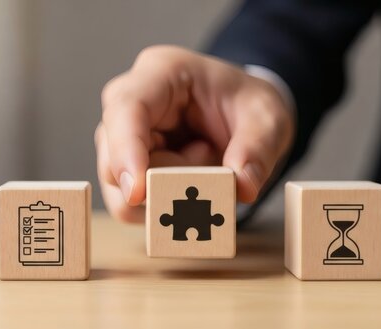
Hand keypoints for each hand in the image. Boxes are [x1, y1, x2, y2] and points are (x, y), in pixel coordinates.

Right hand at [95, 45, 294, 222]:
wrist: (242, 114)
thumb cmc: (246, 104)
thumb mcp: (267, 118)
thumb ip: (257, 149)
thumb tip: (243, 187)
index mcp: (160, 73)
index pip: (126, 109)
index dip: (125, 150)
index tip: (137, 192)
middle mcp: (129, 102)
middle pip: (113, 156)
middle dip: (162, 179)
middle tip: (208, 154)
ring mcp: (121, 136)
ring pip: (119, 187)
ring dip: (166, 193)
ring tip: (202, 160)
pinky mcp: (124, 166)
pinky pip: (131, 204)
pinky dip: (165, 205)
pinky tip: (189, 178)